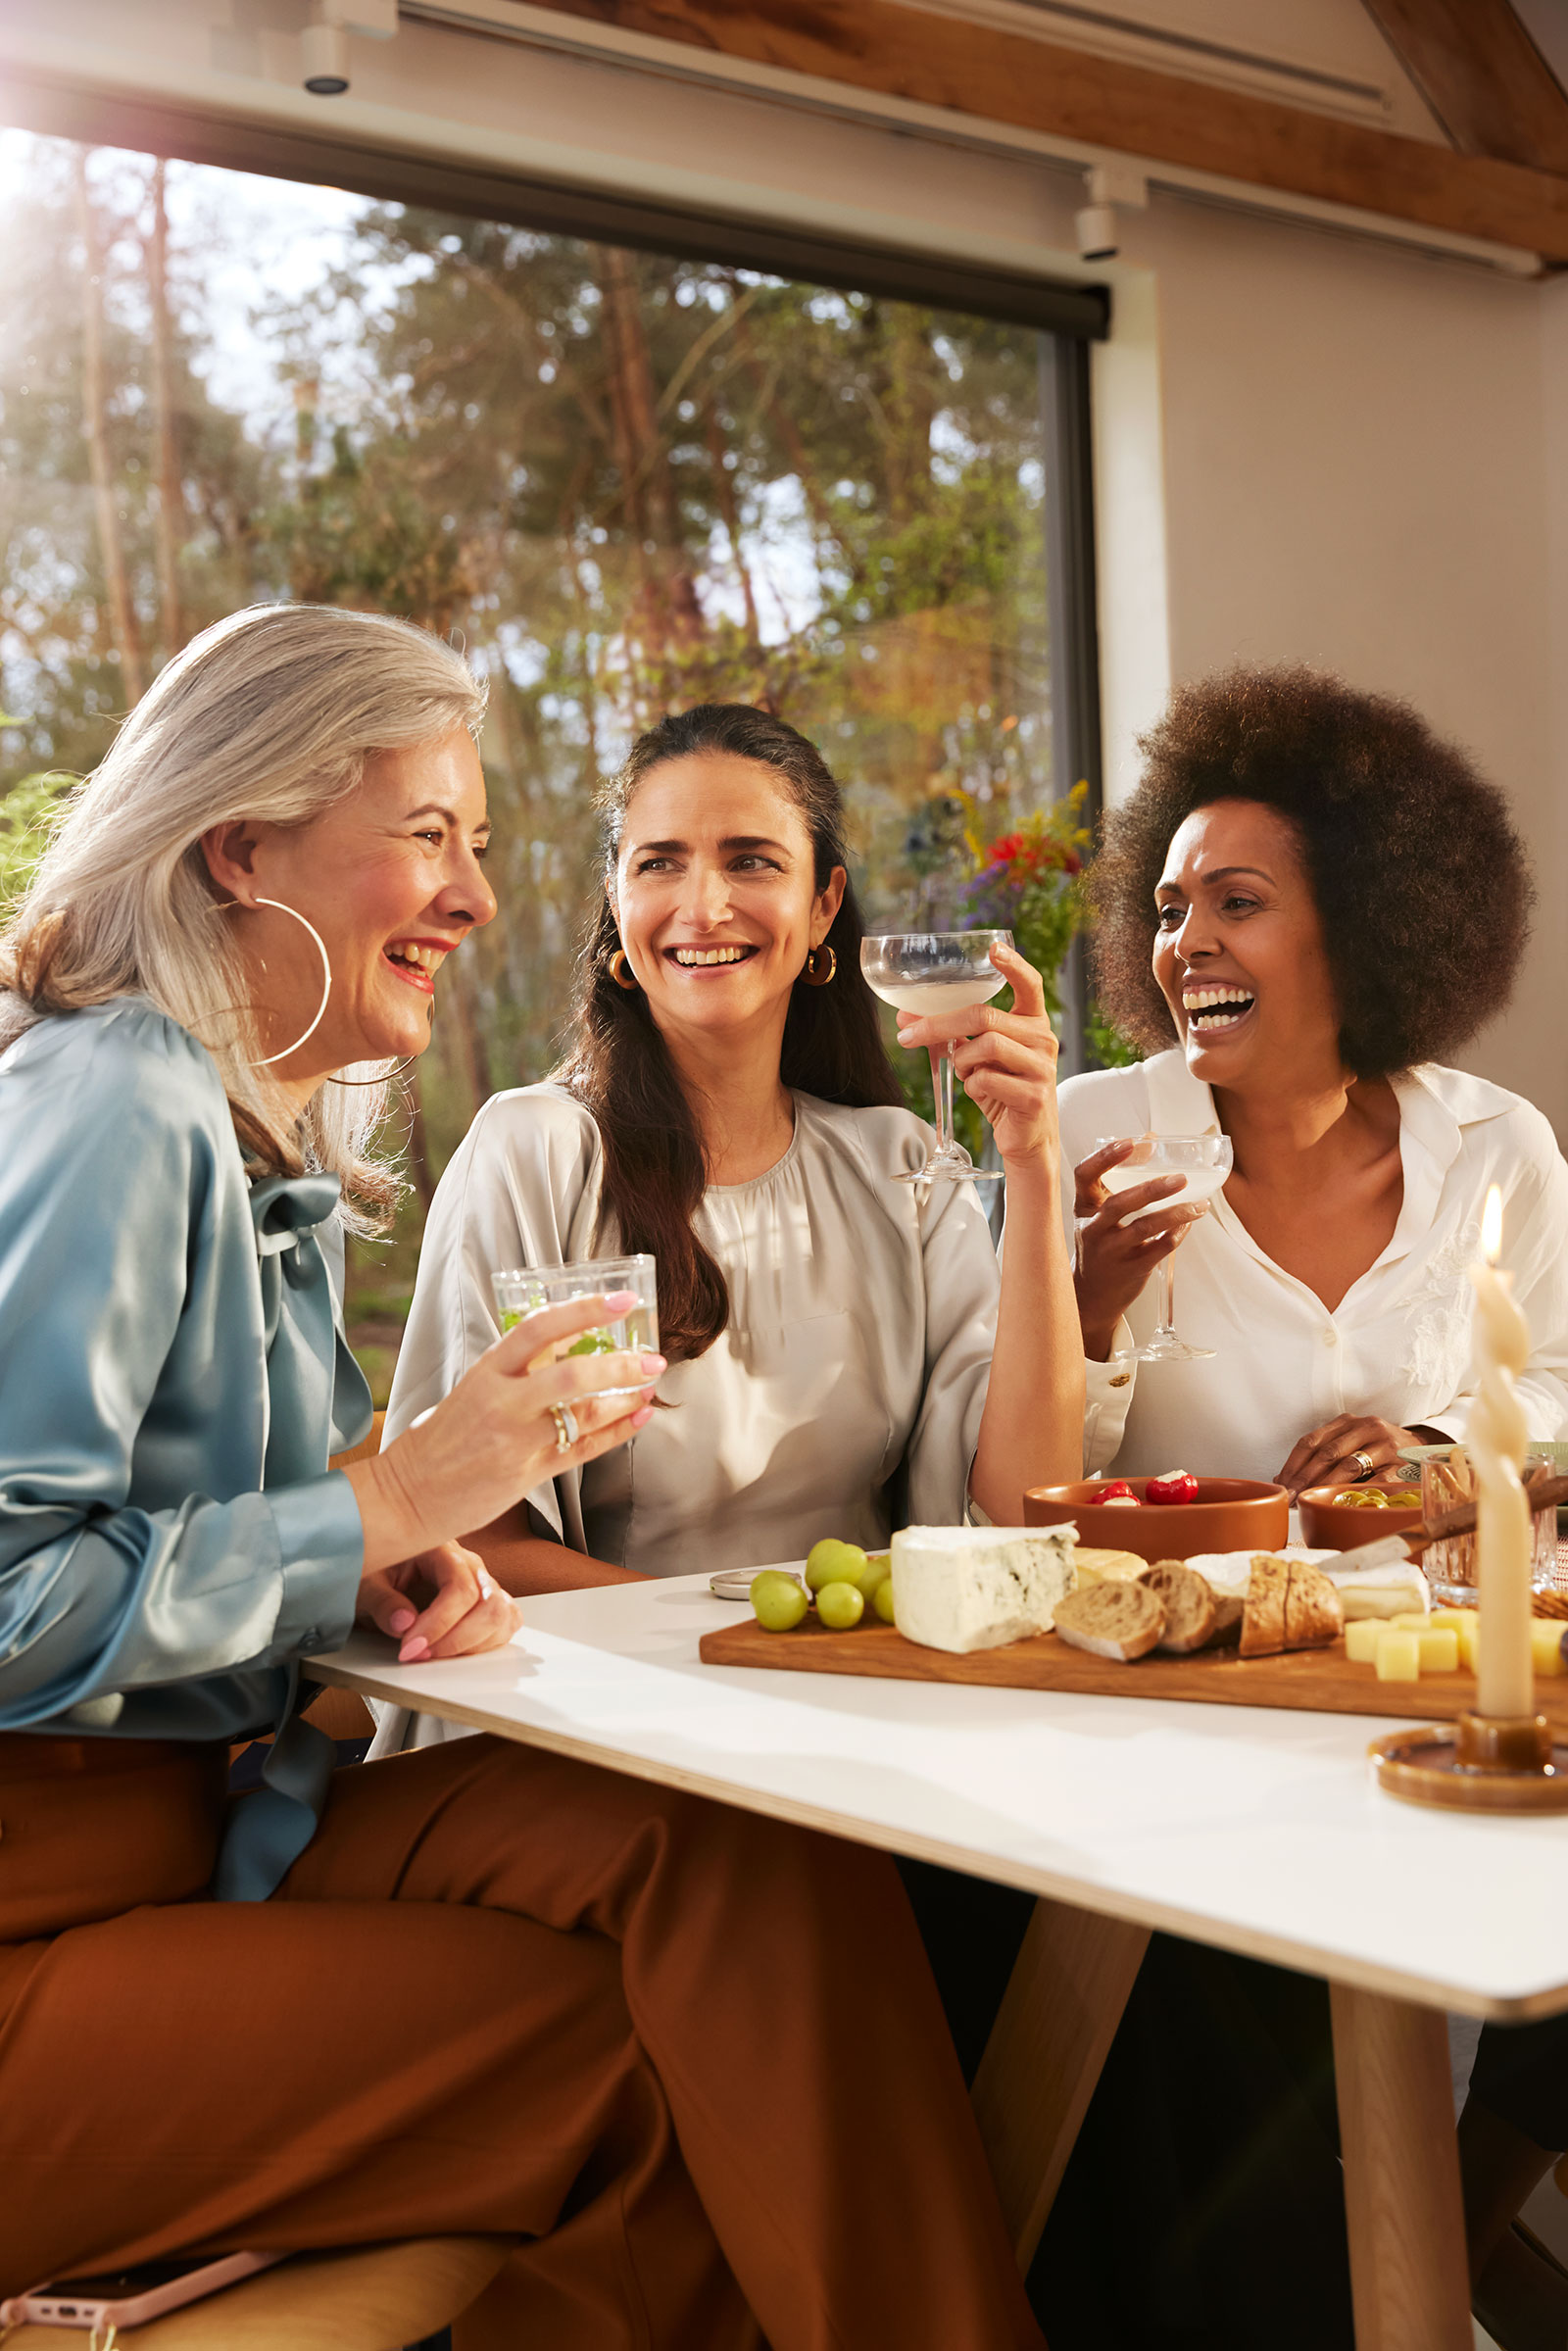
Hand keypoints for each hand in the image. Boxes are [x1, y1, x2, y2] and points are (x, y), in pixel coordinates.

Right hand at [344, 1294, 664, 1572]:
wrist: (404, 1497)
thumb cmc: (435, 1442)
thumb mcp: (470, 1391)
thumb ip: (513, 1372)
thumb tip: (563, 1349)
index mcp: (485, 1372)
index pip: (540, 1328)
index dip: (585, 1310)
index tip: (621, 1301)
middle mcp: (503, 1403)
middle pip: (571, 1374)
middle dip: (620, 1363)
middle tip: (653, 1356)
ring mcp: (516, 1441)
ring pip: (583, 1414)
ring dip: (625, 1397)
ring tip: (650, 1383)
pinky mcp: (527, 1475)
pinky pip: (582, 1451)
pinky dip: (616, 1433)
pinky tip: (638, 1417)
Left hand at [356, 1539, 522, 1662]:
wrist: (377, 1571)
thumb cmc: (373, 1570)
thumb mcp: (366, 1582)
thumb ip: (383, 1602)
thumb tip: (404, 1624)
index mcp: (442, 1549)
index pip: (460, 1588)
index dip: (438, 1624)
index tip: (411, 1647)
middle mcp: (469, 1564)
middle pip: (490, 1605)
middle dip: (456, 1640)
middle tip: (420, 1655)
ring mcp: (482, 1583)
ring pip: (502, 1616)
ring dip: (472, 1645)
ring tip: (435, 1654)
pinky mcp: (486, 1603)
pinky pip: (507, 1622)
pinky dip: (487, 1643)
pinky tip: (457, 1651)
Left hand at [894, 942, 1060, 1168]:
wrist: (1028, 1137)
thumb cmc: (1003, 1090)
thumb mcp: (979, 1058)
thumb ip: (952, 1035)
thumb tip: (906, 1017)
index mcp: (1033, 1022)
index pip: (1030, 984)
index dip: (1012, 964)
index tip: (992, 947)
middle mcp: (1043, 1039)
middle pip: (984, 1016)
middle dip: (939, 1024)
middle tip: (909, 1034)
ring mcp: (1042, 1067)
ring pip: (986, 1046)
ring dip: (961, 1060)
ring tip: (964, 1071)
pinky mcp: (1034, 1095)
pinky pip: (986, 1079)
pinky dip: (971, 1085)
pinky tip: (979, 1091)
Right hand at [1072, 1140, 1207, 1361]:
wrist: (1092, 1295)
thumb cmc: (1100, 1244)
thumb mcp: (1098, 1213)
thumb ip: (1119, 1181)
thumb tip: (1150, 1141)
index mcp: (1084, 1208)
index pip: (1084, 1175)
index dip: (1105, 1157)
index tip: (1129, 1142)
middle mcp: (1092, 1229)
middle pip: (1120, 1204)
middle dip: (1152, 1189)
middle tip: (1182, 1178)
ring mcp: (1111, 1251)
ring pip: (1145, 1228)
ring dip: (1176, 1214)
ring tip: (1200, 1205)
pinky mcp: (1131, 1269)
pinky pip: (1159, 1249)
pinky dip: (1178, 1234)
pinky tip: (1190, 1222)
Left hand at [1275, 1415, 1427, 1501]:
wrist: (1420, 1447)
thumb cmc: (1376, 1447)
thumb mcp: (1350, 1441)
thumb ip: (1322, 1455)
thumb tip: (1284, 1481)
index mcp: (1347, 1422)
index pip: (1311, 1441)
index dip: (1293, 1464)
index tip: (1281, 1485)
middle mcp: (1366, 1428)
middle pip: (1327, 1453)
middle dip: (1305, 1478)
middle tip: (1291, 1497)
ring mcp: (1385, 1445)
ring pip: (1350, 1466)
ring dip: (1327, 1486)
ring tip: (1312, 1500)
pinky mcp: (1402, 1464)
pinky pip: (1377, 1481)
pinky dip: (1360, 1493)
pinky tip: (1345, 1502)